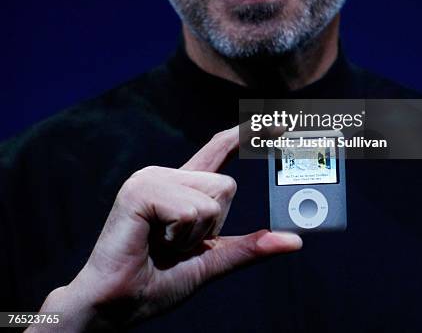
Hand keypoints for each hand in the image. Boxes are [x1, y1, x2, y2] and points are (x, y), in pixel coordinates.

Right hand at [35, 127, 301, 330]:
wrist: (115, 306)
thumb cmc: (157, 282)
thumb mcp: (212, 262)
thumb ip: (249, 247)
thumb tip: (295, 241)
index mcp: (183, 186)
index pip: (221, 147)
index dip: (251, 133)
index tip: (283, 124)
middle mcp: (167, 174)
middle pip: (227, 184)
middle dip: (214, 226)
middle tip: (177, 245)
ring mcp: (152, 177)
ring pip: (213, 197)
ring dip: (197, 234)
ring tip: (163, 244)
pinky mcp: (141, 189)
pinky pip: (191, 210)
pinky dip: (182, 236)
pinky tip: (153, 242)